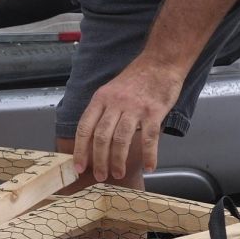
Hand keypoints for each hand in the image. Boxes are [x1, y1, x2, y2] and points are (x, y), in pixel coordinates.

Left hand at [70, 59, 184, 180]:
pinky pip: (149, 138)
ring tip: (118, 174)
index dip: (80, 149)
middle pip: (102, 136)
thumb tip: (93, 139)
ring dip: (118, 160)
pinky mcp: (154, 112)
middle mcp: (115, 103)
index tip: (78, 166)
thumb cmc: (137, 78)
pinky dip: (149, 155)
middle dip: (99, 160)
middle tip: (100, 176)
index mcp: (101, 98)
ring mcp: (135, 108)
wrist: (160, 62)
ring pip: (121, 139)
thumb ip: (103, 111)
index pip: (85, 127)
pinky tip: (149, 166)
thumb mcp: (111, 90)